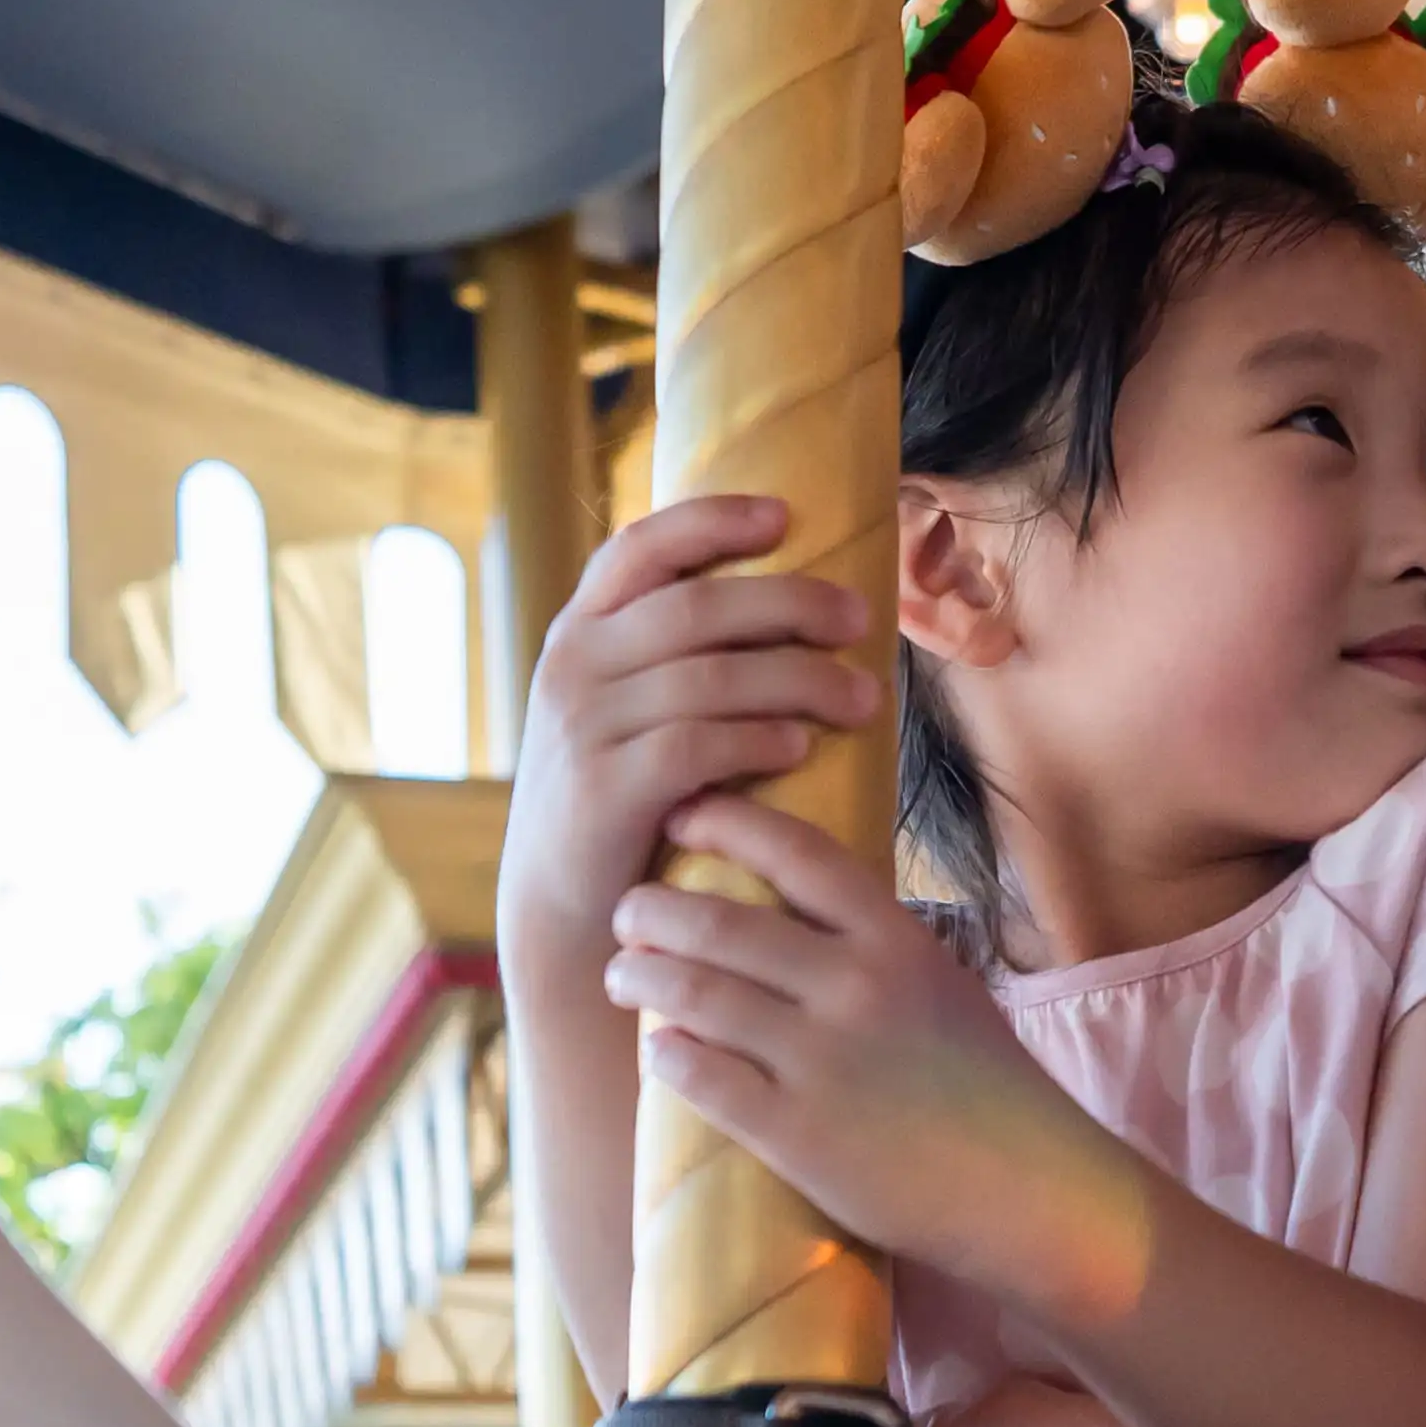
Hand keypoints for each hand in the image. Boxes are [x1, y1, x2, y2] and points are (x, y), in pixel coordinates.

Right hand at [500, 500, 878, 981]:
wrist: (563, 912)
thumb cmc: (623, 800)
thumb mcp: (624, 709)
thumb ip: (670, 656)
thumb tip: (787, 603)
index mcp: (579, 632)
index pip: (640, 547)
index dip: (711, 521)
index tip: (785, 514)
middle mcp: (572, 667)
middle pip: (697, 608)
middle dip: (791, 604)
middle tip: (862, 618)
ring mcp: (581, 727)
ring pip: (711, 677)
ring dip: (800, 680)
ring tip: (862, 697)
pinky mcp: (602, 790)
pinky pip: (697, 746)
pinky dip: (758, 740)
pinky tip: (801, 747)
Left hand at [608, 799, 1140, 1304]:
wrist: (1029, 1190)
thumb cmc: (985, 1087)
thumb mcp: (941, 985)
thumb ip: (874, 942)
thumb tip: (793, 900)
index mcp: (895, 941)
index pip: (796, 851)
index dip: (726, 822)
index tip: (681, 816)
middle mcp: (856, 988)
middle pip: (721, 923)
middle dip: (652, 909)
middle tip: (626, 911)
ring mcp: (823, 1061)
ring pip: (697, 994)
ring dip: (641, 976)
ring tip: (622, 973)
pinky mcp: (797, 1135)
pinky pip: (702, 1076)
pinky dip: (666, 1053)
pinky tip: (659, 1047)